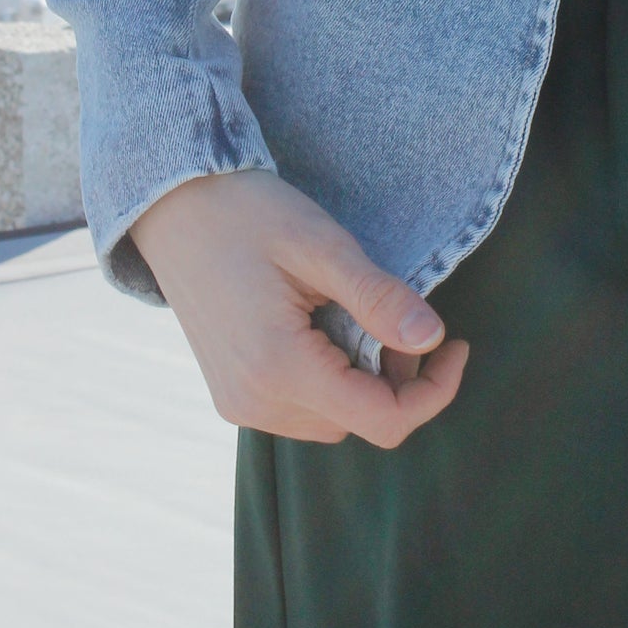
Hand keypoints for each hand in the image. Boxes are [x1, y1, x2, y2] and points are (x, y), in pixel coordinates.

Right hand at [130, 169, 468, 447]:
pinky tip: (321, 327)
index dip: (433, 391)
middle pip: (360, 423)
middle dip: (396, 380)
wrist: (172, 205)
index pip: (384, 420)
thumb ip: (379, 299)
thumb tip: (434, 339)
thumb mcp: (322, 247)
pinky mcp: (232, 394)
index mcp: (279, 369)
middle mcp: (255, 402)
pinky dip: (329, 379)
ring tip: (353, 315)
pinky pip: (300, 409)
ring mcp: (238, 403)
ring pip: (333, 420)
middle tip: (395, 315)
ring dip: (362, 380)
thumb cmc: (247, 213)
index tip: (454, 343)